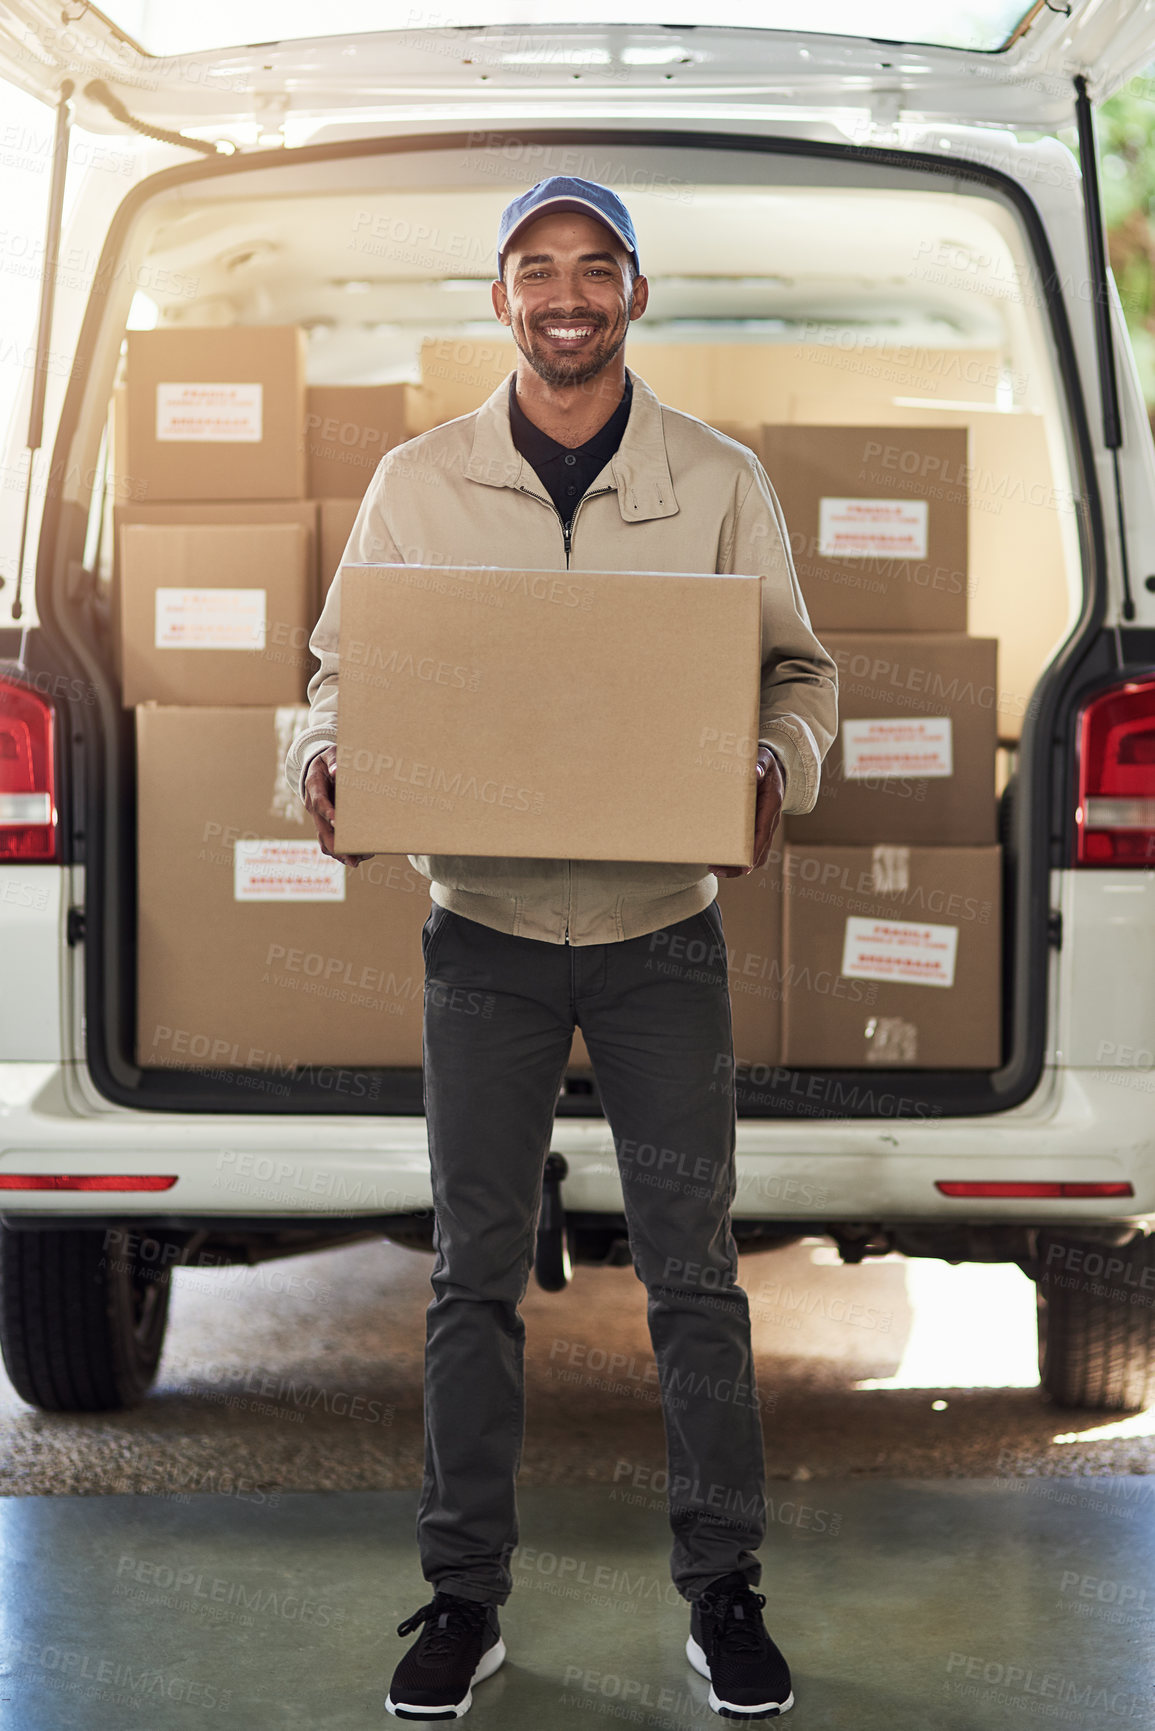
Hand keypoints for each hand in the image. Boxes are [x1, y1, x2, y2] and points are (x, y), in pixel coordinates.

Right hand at [303, 744, 374, 868]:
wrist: (315, 767)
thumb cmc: (327, 760)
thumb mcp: (330, 753)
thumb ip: (334, 760)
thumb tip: (336, 771)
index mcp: (314, 787)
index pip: (319, 802)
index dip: (327, 812)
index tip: (338, 822)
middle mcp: (313, 805)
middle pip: (321, 829)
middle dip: (335, 845)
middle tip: (352, 859)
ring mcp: (317, 817)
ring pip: (323, 840)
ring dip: (339, 853)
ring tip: (358, 861)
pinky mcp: (323, 823)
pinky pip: (328, 841)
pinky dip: (340, 850)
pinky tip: (357, 855)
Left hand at [710, 745, 783, 878]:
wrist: (775, 768)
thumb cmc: (766, 763)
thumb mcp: (763, 759)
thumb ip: (759, 764)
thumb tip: (755, 772)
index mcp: (771, 806)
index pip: (764, 834)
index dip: (753, 851)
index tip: (742, 866)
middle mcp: (770, 821)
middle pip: (759, 852)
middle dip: (740, 866)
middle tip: (716, 869)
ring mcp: (764, 826)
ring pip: (755, 854)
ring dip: (736, 865)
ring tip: (714, 868)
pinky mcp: (756, 828)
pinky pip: (750, 848)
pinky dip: (737, 856)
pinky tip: (719, 856)